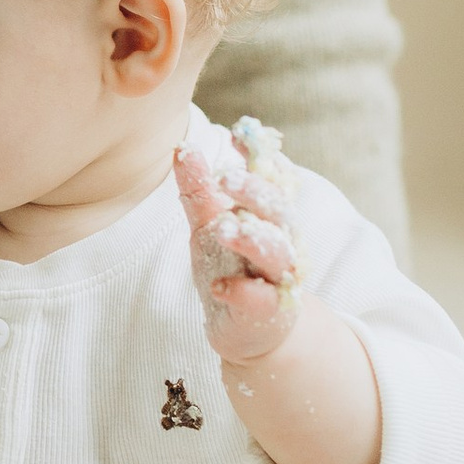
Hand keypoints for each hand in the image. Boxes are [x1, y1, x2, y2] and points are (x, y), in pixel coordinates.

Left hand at [173, 127, 304, 363]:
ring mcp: (277, 278)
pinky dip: (242, 291)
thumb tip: (182, 147)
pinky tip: (219, 286)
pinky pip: (261, 300)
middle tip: (227, 179)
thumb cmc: (231, 268)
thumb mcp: (209, 226)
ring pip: (276, 254)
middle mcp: (281, 242)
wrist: (247, 330)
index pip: (274, 180)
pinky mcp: (268, 311)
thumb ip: (200, 191)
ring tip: (224, 228)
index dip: (261, 156)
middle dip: (256, 193)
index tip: (239, 134)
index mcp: (269, 216)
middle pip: (280, 212)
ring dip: (252, 240)